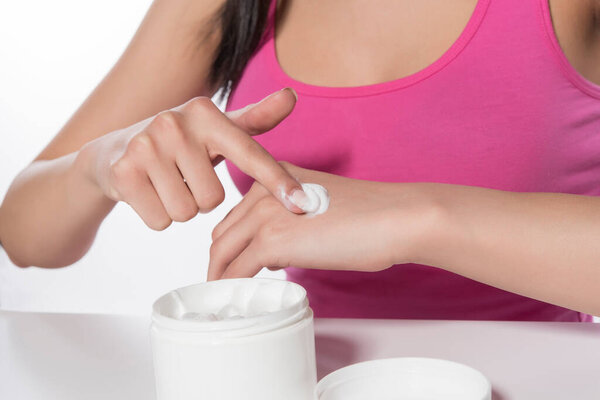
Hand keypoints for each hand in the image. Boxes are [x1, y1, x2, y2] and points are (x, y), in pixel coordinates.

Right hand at [76, 88, 309, 229]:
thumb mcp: (216, 130)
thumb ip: (254, 120)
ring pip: (187, 212)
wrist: (112, 151)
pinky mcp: (122, 171)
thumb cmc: (178, 144)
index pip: (249, 154)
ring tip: (165, 183)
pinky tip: (147, 191)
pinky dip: (157, 215)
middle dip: (201, 199)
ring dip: (179, 208)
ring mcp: (145, 146)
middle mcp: (175, 123)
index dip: (278, 182)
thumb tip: (292, 96)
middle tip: (183, 178)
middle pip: (213, 199)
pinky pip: (161, 221)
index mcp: (205, 112)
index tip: (302, 205)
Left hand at [207, 162, 431, 279]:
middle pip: (223, 233)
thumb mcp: (316, 205)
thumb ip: (288, 220)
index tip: (231, 264)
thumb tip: (271, 254)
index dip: (230, 243)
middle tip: (226, 284)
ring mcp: (265, 214)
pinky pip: (236, 271)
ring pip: (222, 252)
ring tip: (227, 296)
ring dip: (220, 277)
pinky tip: (238, 299)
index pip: (236, 214)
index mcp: (274, 177)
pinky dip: (231, 288)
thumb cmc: (369, 215)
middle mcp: (263, 190)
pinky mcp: (273, 242)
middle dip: (220, 261)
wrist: (394, 218)